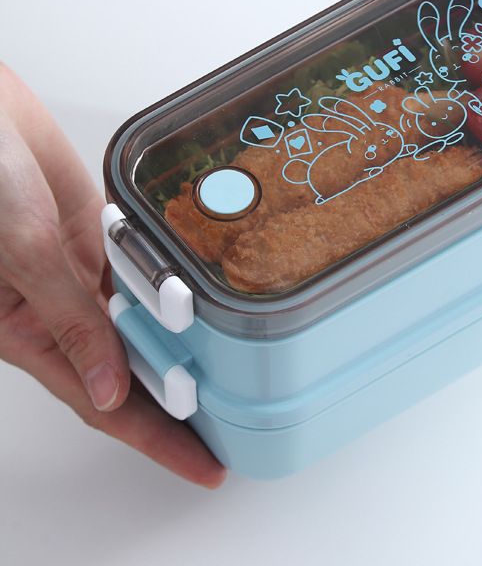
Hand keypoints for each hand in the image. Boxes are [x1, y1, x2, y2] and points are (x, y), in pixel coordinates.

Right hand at [0, 64, 225, 487]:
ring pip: (139, 328)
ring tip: (229, 378)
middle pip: (128, 374)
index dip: (155, 440)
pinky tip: (200, 304)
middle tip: (232, 428)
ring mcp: (81, 276)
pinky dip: (169, 291)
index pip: (103, 405)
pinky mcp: (97, 239)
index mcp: (27, 332)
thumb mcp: (25, 252)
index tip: (201, 466)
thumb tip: (107, 388)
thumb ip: (68, 317)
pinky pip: (139, 274)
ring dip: (179, 351)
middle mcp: (59, 311)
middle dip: (177, 407)